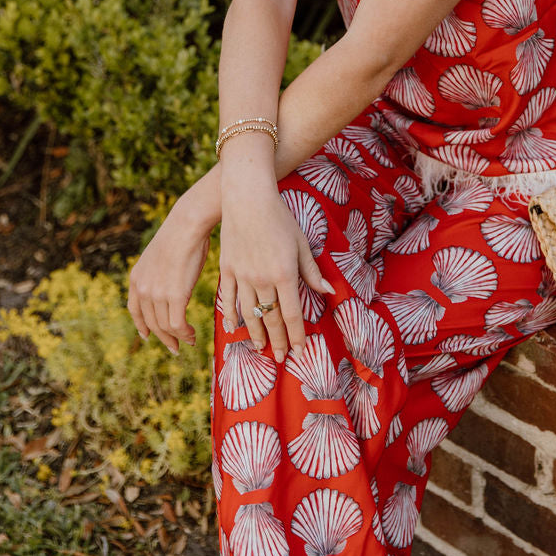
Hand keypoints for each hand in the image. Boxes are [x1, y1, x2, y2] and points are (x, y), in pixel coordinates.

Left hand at [127, 194, 210, 355]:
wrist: (187, 225)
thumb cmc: (180, 236)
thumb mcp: (159, 257)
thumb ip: (159, 275)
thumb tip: (169, 286)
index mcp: (136, 278)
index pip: (135, 310)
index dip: (141, 326)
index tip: (147, 335)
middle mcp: (143, 288)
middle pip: (151, 324)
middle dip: (164, 338)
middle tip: (175, 348)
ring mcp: (157, 293)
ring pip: (165, 327)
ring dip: (178, 338)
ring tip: (188, 341)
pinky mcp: (175, 296)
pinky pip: (178, 325)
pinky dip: (185, 334)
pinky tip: (192, 335)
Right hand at [220, 188, 333, 363]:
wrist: (248, 197)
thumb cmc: (280, 217)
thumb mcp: (301, 243)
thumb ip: (312, 271)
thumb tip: (329, 293)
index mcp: (284, 274)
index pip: (291, 314)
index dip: (296, 336)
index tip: (299, 352)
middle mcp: (262, 279)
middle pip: (270, 319)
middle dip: (278, 341)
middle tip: (282, 358)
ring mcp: (242, 275)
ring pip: (249, 313)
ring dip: (255, 333)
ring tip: (261, 348)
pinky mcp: (227, 268)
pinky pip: (228, 298)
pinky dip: (231, 314)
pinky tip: (233, 327)